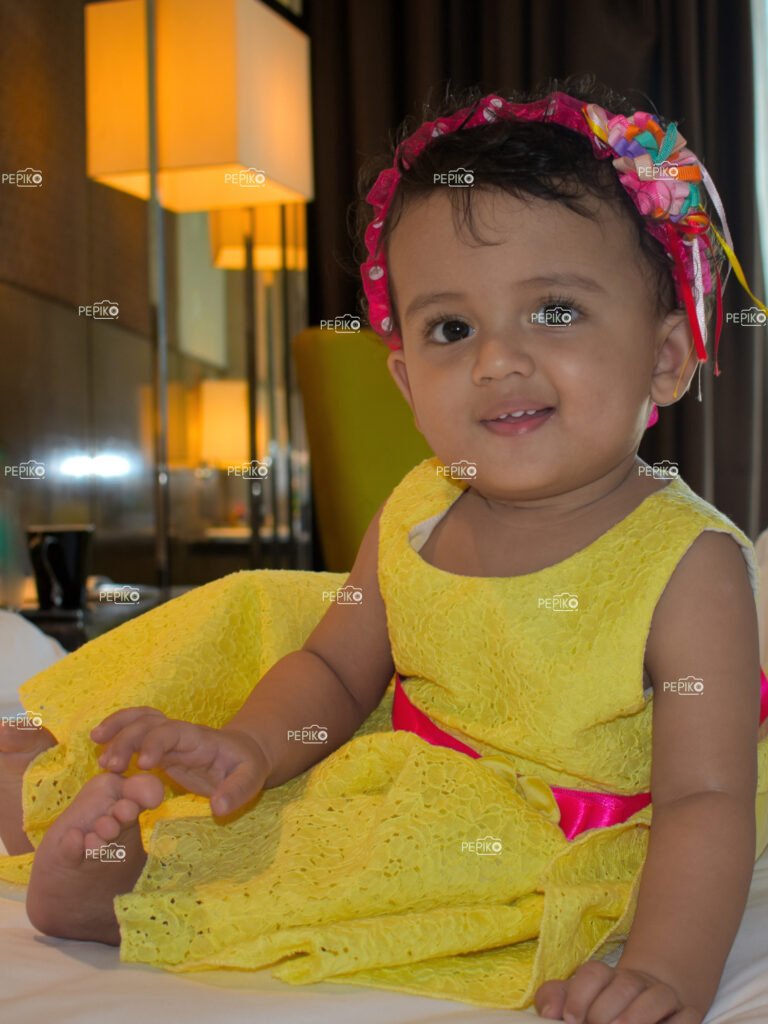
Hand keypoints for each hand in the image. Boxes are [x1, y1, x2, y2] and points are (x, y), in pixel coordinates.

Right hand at [90, 706, 271, 815]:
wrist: (244, 754)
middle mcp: (181, 734)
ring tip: (97, 748)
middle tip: (108, 766)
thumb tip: (217, 808)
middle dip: (128, 740)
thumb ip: (237, 792)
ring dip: (118, 730)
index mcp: (200, 738)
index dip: (156, 743)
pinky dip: (117, 731)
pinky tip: (99, 742)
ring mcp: (168, 739)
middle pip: (150, 724)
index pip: (174, 732)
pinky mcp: (160, 749)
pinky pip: (136, 733)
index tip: (142, 764)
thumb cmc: (247, 767)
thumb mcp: (252, 780)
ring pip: (139, 721)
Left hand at [534, 959, 703, 1022]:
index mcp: (607, 976)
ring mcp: (663, 997)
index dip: (580, 994)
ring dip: (637, 1018)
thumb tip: (549, 1011)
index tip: (571, 1018)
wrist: (647, 1007)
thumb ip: (556, 1000)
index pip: (594, 973)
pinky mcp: (687, 1014)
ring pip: (657, 998)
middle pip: (624, 986)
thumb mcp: (576, 1003)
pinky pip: (687, 1017)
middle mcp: (636, 982)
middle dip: (606, 1011)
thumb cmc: (602, 1010)